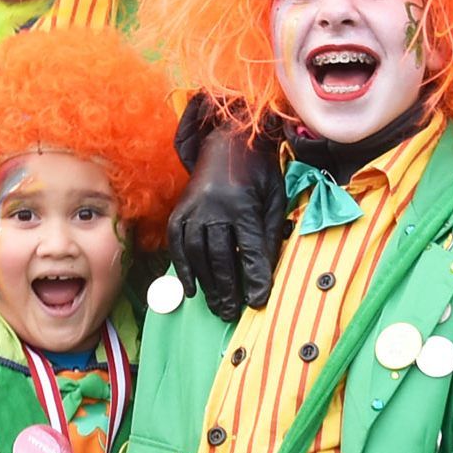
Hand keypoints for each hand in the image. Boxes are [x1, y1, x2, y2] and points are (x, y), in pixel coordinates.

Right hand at [169, 117, 285, 320]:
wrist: (227, 138)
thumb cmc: (258, 171)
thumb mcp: (274, 197)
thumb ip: (270, 231)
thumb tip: (267, 268)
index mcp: (243, 204)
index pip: (249, 249)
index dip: (254, 277)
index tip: (258, 302)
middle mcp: (213, 208)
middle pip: (220, 257)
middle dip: (228, 288)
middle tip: (232, 314)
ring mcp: (193, 209)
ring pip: (197, 254)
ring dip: (206, 284)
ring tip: (217, 307)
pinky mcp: (180, 210)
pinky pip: (178, 244)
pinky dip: (183, 268)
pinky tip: (191, 289)